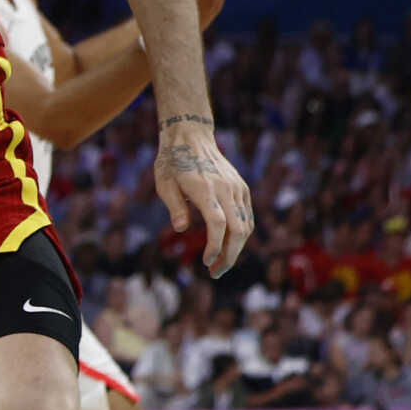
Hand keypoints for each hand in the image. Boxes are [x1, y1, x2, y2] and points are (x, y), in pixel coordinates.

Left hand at [154, 119, 252, 277]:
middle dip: (229, 255)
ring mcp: (237, 188)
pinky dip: (241, 234)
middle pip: (238, 229)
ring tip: (219, 264)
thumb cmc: (172, 161)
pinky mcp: (241, 187)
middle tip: (215, 273)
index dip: (215, 246)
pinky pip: (247, 215)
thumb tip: (180, 229)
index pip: (218, 224)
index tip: (206, 262)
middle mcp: (226, 188)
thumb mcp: (163, 183)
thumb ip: (174, 206)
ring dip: (236, 248)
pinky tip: (228, 246)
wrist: (191, 136)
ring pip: (246, 224)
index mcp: (205, 188)